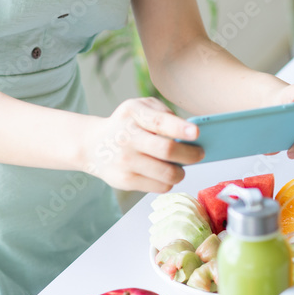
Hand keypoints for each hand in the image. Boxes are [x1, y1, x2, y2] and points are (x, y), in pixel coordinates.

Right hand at [81, 97, 204, 192]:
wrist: (94, 145)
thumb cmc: (126, 124)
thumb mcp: (139, 108)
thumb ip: (163, 113)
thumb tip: (190, 133)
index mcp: (132, 115)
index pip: (158, 122)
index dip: (180, 128)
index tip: (196, 132)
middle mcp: (126, 138)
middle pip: (167, 151)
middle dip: (191, 154)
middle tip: (200, 153)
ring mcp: (125, 162)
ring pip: (167, 174)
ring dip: (181, 171)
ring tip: (181, 166)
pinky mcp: (125, 181)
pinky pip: (160, 186)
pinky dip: (169, 181)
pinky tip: (164, 173)